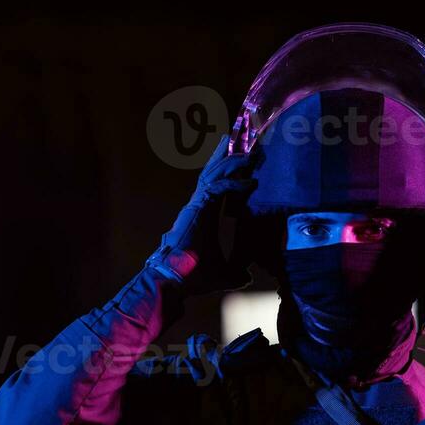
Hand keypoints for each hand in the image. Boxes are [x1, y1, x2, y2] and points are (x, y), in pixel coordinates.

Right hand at [147, 136, 259, 293]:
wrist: (174, 281)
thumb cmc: (194, 277)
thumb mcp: (224, 275)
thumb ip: (236, 273)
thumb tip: (247, 278)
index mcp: (203, 216)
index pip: (218, 188)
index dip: (231, 176)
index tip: (246, 168)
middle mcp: (198, 206)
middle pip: (212, 174)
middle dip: (226, 158)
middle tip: (240, 144)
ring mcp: (196, 206)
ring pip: (213, 175)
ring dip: (231, 163)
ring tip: (247, 153)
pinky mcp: (196, 210)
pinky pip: (217, 189)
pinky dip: (234, 183)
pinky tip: (250, 183)